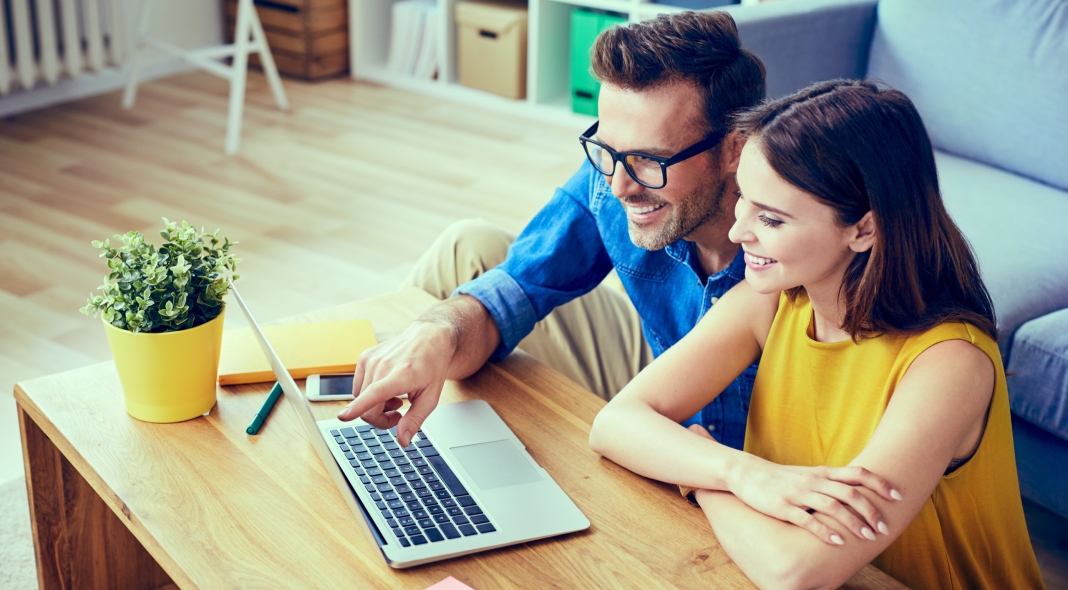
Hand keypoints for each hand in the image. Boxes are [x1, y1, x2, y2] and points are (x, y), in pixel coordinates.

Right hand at [337, 320, 454, 446]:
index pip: (375, 393)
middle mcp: (383, 365)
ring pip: (360, 399)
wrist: (428, 338)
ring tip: (396, 398)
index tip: (343, 417)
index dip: (358, 408)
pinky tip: (387, 388)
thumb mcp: (431, 398)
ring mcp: (371, 359)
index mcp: (401, 375)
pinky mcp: (364, 357)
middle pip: (367, 407)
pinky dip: (369, 394)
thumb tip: (402, 441)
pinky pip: (358, 387)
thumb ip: (414, 421)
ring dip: (375, 406)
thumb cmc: (432, 367)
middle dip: (380, 419)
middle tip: (399, 416)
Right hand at [687, 425, 900, 545]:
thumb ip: (831, 482)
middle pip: (850, 493)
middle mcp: (814, 482)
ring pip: (833, 507)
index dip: (879, 484)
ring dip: (853, 522)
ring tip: (868, 537)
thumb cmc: (781, 478)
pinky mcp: (784, 507)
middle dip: (870, 511)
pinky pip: (807, 520)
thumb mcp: (808, 475)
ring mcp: (799, 494)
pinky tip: (837, 542)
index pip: (857, 474)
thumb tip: (857, 492)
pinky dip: (824, 531)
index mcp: (822, 473)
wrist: (747, 473)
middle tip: (884, 528)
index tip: (897, 496)